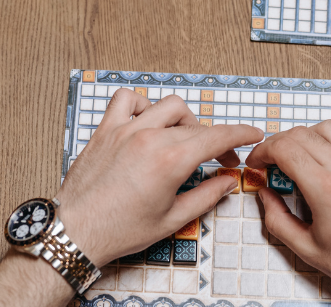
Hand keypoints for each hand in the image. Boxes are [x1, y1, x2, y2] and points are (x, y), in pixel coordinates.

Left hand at [56, 90, 263, 266]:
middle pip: (196, 126)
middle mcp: (150, 138)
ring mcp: (126, 130)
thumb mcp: (172, 220)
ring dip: (184, 119)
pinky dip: (142, 104)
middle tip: (220, 160)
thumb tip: (227, 182)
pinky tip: (147, 121)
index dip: (241, 133)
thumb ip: (206, 196)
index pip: (217, 136)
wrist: (77, 231)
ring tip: (185, 139)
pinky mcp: (105, 130)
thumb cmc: (119, 230)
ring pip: (167, 106)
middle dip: (215, 141)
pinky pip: (126, 99)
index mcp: (170, 161)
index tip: (253, 133)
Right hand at [246, 122, 330, 306]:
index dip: (263, 151)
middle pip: (302, 134)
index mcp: (326, 190)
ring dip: (308, 136)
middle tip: (273, 160)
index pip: (284, 149)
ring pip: (330, 128)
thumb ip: (277, 219)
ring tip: (303, 155)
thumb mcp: (306, 249)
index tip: (258, 161)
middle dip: (279, 143)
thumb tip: (266, 196)